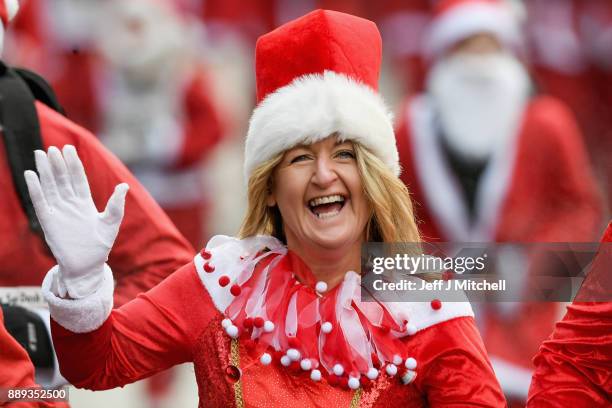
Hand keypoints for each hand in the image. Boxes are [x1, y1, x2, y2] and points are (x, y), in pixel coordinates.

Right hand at [24, 145, 128, 297]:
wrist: (86, 267)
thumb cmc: (100, 247)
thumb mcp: (110, 224)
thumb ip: (115, 206)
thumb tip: (123, 187)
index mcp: (85, 203)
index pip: (78, 179)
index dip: (73, 164)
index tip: (69, 149)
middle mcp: (70, 205)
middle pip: (62, 180)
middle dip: (58, 164)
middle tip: (53, 148)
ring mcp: (58, 212)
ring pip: (50, 187)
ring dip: (45, 171)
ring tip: (40, 154)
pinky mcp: (48, 222)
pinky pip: (40, 202)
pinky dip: (35, 189)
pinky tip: (30, 175)